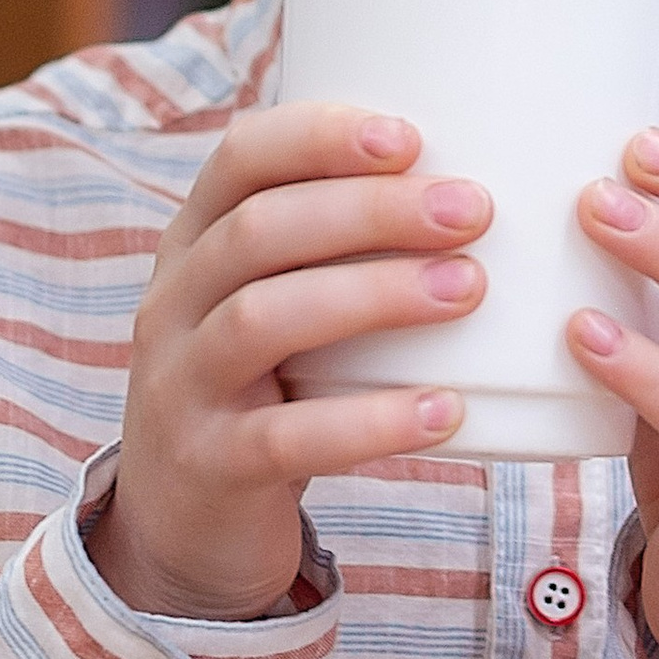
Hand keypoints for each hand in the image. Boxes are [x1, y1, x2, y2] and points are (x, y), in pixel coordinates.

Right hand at [86, 108, 485, 622]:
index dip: (319, 135)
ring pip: (263, 319)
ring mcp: (182, 386)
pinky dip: (371, 421)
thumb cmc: (268, 388)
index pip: (239, 160)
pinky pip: (288, 437)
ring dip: (373, 295)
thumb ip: (339, 249)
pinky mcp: (210, 466)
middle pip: (259, 231)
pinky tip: (444, 410)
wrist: (184, 523)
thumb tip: (484, 183)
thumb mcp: (280, 303)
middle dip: (370, 209)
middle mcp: (174, 303)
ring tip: (467, 287)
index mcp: (194, 244)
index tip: (411, 136)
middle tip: (473, 209)